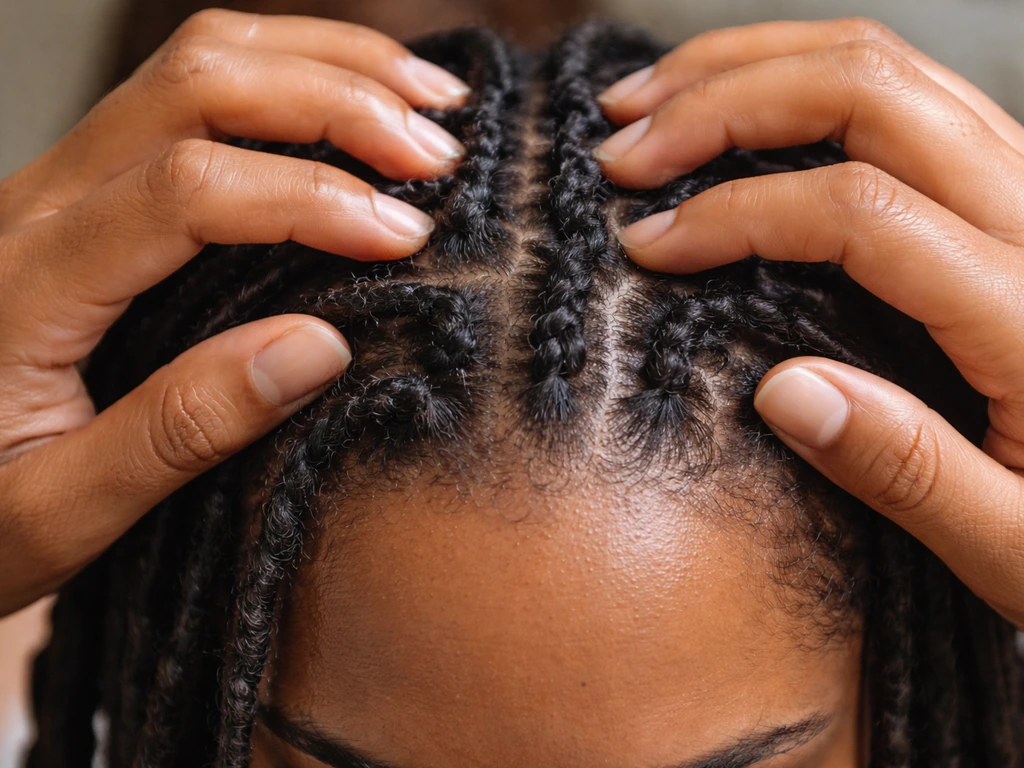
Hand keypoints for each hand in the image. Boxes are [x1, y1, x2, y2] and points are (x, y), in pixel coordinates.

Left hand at [0, 9, 468, 615]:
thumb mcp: (58, 512)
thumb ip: (180, 430)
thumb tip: (322, 346)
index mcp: (27, 282)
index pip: (188, 189)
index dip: (312, 198)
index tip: (406, 238)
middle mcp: (39, 202)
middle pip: (198, 86)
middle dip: (336, 102)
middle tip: (436, 156)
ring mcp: (60, 179)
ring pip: (196, 62)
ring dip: (322, 65)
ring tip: (423, 103)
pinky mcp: (86, 183)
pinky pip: (188, 90)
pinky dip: (287, 76)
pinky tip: (352, 101)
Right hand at [595, 18, 1023, 629]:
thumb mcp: (1018, 545)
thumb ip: (911, 472)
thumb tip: (781, 390)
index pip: (858, 209)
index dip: (735, 213)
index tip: (648, 247)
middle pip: (864, 92)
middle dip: (721, 102)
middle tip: (623, 148)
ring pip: (882, 65)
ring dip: (751, 67)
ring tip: (654, 102)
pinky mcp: (1008, 189)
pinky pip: (902, 93)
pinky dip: (802, 79)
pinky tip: (739, 108)